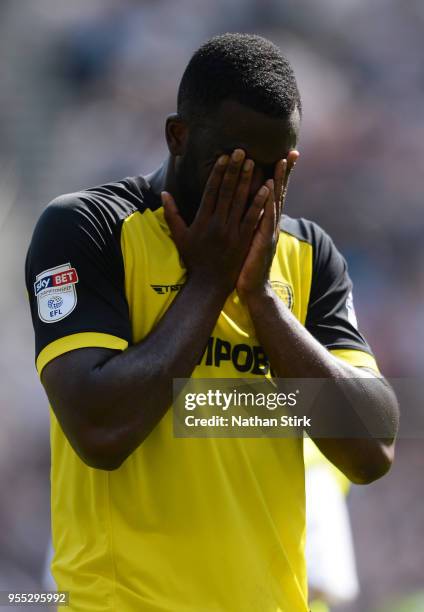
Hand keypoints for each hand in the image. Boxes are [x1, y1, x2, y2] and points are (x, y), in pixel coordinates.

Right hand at [162, 149, 269, 295]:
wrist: (209, 283)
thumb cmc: (194, 259)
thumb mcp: (179, 237)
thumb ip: (172, 214)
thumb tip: (164, 193)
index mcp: (202, 221)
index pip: (210, 191)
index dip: (217, 173)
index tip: (223, 157)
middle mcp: (217, 224)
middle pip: (226, 192)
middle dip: (234, 170)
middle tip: (241, 151)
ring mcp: (232, 232)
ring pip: (240, 202)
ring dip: (247, 181)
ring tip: (253, 163)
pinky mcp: (244, 240)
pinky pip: (253, 218)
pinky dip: (260, 203)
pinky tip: (267, 189)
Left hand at [236, 150, 298, 299]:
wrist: (253, 289)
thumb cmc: (246, 265)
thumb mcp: (248, 240)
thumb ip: (249, 223)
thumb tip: (243, 209)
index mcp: (266, 222)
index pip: (273, 194)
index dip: (278, 176)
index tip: (283, 155)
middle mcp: (271, 224)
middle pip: (280, 193)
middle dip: (286, 172)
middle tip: (291, 152)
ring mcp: (270, 231)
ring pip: (275, 201)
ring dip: (279, 180)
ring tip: (281, 161)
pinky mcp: (264, 240)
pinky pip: (266, 217)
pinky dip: (269, 202)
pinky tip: (269, 188)